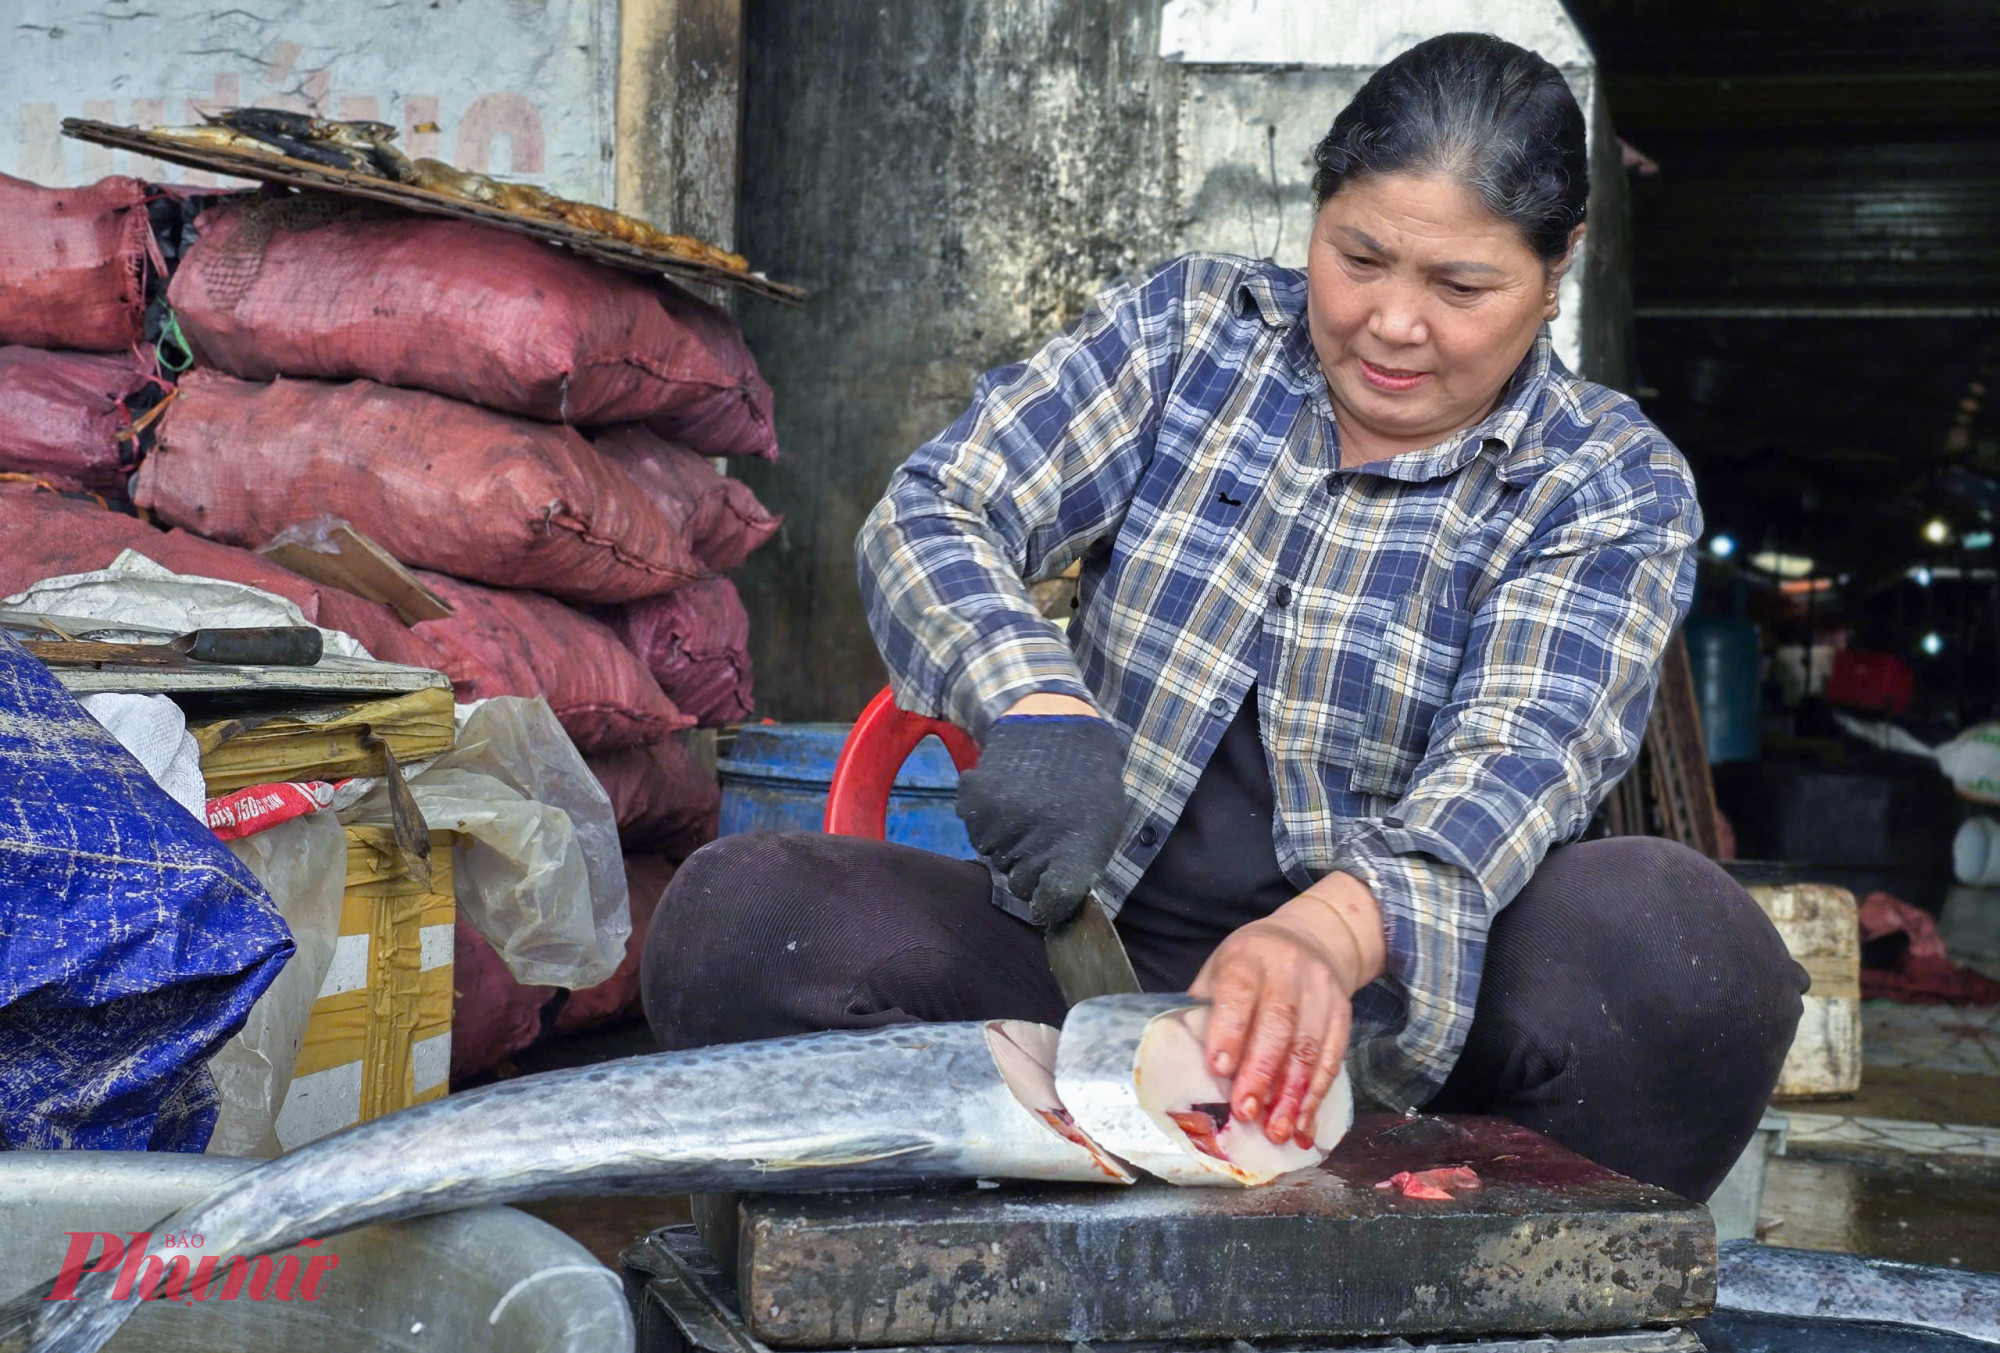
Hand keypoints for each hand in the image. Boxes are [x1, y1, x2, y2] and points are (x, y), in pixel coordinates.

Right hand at [956, 698, 1128, 926]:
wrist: (1058, 725)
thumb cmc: (1088, 784)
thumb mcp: (1102, 826)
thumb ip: (1080, 868)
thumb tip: (1054, 905)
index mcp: (1077, 848)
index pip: (1054, 898)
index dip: (1049, 905)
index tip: (1047, 902)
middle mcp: (1037, 838)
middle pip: (1019, 885)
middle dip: (1028, 870)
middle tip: (1043, 836)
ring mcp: (1002, 820)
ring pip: (993, 858)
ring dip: (1006, 844)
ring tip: (1027, 810)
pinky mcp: (976, 801)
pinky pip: (974, 830)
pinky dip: (986, 820)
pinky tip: (1008, 796)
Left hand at [1189, 872, 1385, 1144]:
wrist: (1311, 938)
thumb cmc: (1250, 964)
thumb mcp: (1218, 971)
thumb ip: (1205, 1011)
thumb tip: (1186, 1069)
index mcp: (1248, 956)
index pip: (1239, 992)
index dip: (1230, 1031)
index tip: (1219, 1070)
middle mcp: (1289, 969)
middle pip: (1279, 1024)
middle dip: (1261, 1073)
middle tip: (1245, 1113)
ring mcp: (1321, 991)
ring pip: (1309, 1047)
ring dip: (1293, 1095)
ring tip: (1276, 1130)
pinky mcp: (1343, 1014)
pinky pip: (1333, 1059)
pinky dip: (1317, 1095)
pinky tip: (1302, 1123)